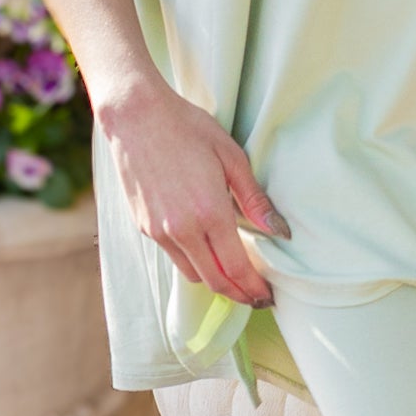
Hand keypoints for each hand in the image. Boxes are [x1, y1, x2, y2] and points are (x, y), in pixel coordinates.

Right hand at [98, 78, 289, 305]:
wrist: (135, 117)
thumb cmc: (188, 129)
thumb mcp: (231, 157)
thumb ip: (254, 199)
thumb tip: (280, 232)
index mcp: (208, 213)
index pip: (235, 269)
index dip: (253, 289)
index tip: (268, 298)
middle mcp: (181, 230)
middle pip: (214, 281)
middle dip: (238, 294)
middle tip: (257, 296)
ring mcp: (159, 231)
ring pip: (192, 273)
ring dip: (215, 280)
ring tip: (236, 274)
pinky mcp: (144, 227)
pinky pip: (174, 256)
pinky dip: (194, 261)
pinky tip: (207, 248)